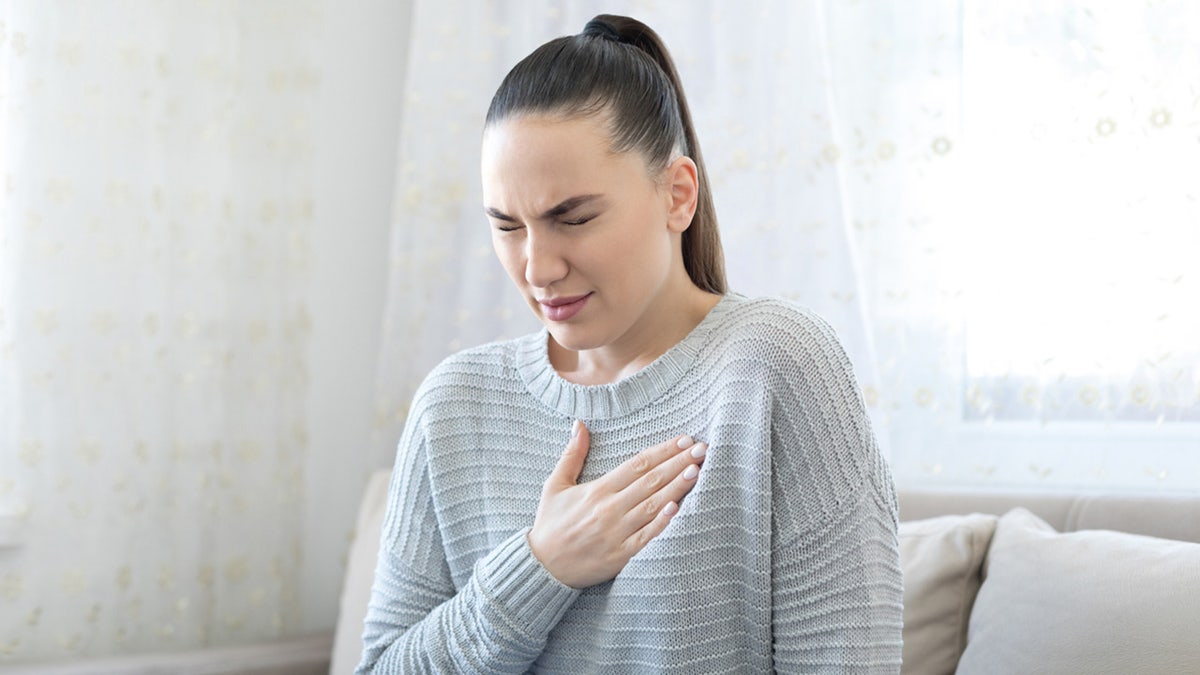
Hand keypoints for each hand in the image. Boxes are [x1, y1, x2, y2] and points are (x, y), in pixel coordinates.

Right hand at [527, 421, 706, 588]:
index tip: (684, 440)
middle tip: (702, 449)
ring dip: (677, 487)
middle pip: (651, 481)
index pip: (637, 464)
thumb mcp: (554, 485)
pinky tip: (679, 508)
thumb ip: (571, 455)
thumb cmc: (550, 524)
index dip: (663, 451)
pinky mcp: (621, 555)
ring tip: (697, 471)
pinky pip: (646, 537)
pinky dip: (662, 523)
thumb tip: (580, 424)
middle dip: (678, 463)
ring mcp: (617, 532)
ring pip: (653, 505)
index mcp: (598, 490)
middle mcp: (610, 508)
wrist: (542, 568)